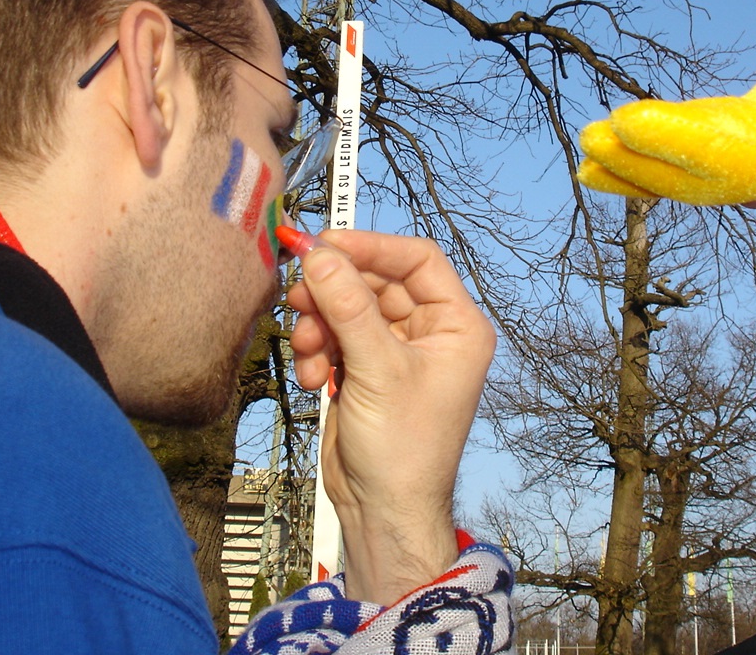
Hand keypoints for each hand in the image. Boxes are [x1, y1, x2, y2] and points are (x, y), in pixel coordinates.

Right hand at [285, 230, 495, 604]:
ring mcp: (396, 351)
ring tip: (307, 348)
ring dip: (320, 323)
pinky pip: (335, 336)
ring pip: (348, 308)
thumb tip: (321, 256)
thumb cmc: (404, 451)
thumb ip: (348, 307)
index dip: (371, 248)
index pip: (416, 260)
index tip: (327, 244)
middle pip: (375, 282)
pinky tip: (311, 377)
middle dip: (335, 290)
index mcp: (457, 326)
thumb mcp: (378, 370)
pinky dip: (317, 349)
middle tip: (299, 293)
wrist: (383, 512)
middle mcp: (430, 333)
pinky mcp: (365, 370)